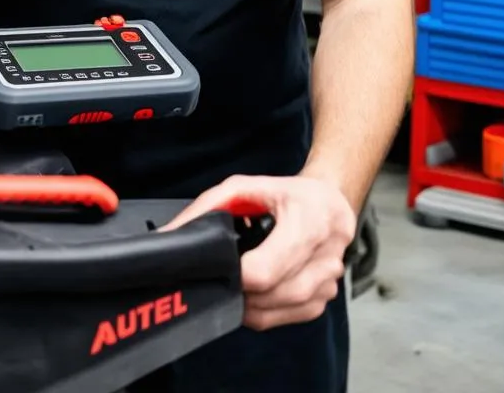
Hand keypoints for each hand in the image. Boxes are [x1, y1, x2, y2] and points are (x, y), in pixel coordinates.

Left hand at [159, 173, 355, 330]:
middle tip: (222, 276)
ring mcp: (329, 281)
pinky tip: (256, 293)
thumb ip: (209, 206)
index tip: (221, 267)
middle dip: (241, 290)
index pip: (267, 269)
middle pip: (273, 293)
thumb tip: (173, 233)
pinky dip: (266, 311)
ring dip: (252, 303)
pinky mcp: (325, 299)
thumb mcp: (246, 187)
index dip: (238, 275)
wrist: (330, 203)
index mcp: (310, 222)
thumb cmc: (286, 194)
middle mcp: (325, 256)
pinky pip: (288, 317)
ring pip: (280, 309)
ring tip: (237, 282)